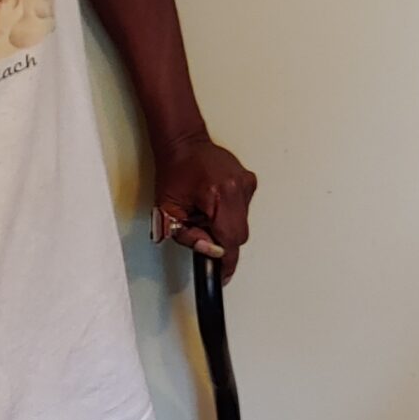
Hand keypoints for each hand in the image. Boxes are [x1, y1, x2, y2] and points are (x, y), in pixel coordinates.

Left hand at [151, 133, 256, 282]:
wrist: (185, 144)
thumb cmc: (174, 171)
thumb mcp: (169, 210)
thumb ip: (189, 237)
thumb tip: (209, 252)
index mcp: (217, 195)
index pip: (229, 239)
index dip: (226, 261)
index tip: (223, 275)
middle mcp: (237, 188)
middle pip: (239, 235)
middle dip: (221, 240)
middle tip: (201, 230)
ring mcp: (246, 184)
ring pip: (243, 223)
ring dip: (225, 226)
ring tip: (205, 212)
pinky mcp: (249, 182)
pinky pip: (244, 210)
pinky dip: (230, 213)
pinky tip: (215, 203)